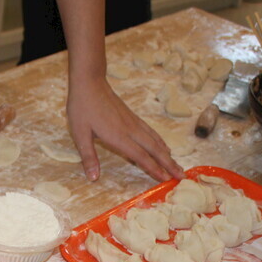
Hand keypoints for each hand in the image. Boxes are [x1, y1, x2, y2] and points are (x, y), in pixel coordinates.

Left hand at [67, 74, 183, 182]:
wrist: (90, 82)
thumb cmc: (82, 108)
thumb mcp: (79, 134)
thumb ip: (88, 157)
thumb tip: (93, 178)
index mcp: (118, 136)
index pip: (140, 156)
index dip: (153, 169)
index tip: (165, 179)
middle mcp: (130, 130)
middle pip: (154, 149)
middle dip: (169, 164)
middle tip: (181, 175)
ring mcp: (133, 122)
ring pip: (155, 140)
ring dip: (167, 154)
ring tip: (177, 165)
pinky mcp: (133, 117)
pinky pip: (151, 132)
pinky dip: (160, 142)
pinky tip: (164, 147)